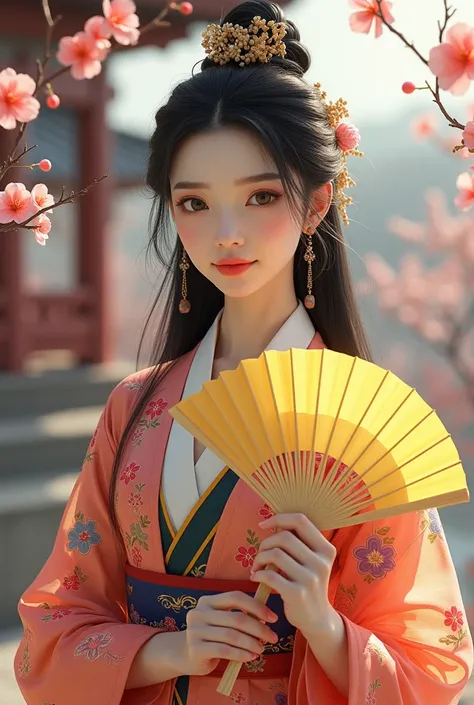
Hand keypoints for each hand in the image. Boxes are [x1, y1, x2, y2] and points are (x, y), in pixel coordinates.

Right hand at [181, 591, 279, 675]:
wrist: (185, 654)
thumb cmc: (211, 636)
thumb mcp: (221, 621)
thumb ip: (238, 615)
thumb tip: (267, 617)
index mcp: (207, 601)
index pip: (235, 597)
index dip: (256, 606)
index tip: (273, 618)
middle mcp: (199, 612)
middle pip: (236, 618)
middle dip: (259, 628)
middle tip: (273, 637)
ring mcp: (195, 630)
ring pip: (232, 636)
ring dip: (251, 643)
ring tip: (262, 649)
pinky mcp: (196, 648)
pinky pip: (224, 650)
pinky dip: (241, 654)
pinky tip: (251, 657)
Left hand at [250, 513, 336, 636]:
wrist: (317, 619)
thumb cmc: (308, 583)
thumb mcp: (312, 561)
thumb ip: (299, 543)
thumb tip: (273, 523)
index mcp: (326, 549)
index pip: (300, 521)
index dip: (279, 518)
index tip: (263, 525)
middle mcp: (321, 562)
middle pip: (284, 537)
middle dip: (265, 543)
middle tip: (260, 555)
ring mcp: (310, 578)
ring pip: (275, 554)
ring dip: (259, 558)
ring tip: (256, 567)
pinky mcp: (297, 593)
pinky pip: (270, 575)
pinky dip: (258, 573)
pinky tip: (256, 577)